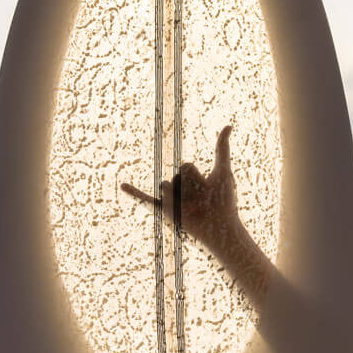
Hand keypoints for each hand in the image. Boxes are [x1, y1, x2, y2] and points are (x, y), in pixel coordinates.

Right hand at [121, 125, 242, 258]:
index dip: (198, 177)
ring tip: (193, 208)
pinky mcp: (168, 211)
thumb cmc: (224, 201)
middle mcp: (181, 187)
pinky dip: (135, 193)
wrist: (220, 227)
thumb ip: (222, 149)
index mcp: (191, 178)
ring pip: (168, 187)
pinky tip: (123, 186)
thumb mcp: (222, 171)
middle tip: (202, 200)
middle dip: (191, 187)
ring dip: (181, 197)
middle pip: (177, 176)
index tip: (209, 188)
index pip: (187, 166)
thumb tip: (228, 124)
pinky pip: (148, 200)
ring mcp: (173, 199)